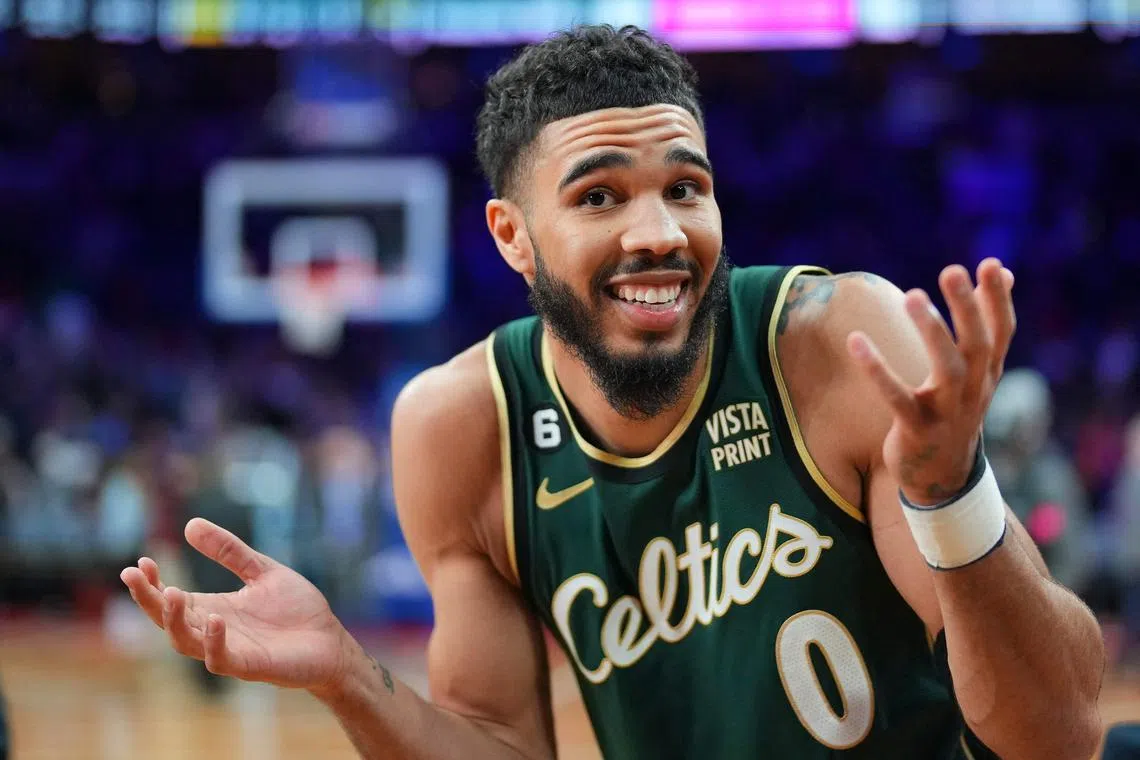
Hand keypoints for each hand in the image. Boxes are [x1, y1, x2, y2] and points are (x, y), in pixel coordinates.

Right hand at [121, 518, 351, 692]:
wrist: (330, 641)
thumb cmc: (296, 610)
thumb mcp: (261, 571)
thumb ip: (229, 552)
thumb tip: (190, 524)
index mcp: (212, 608)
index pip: (169, 598)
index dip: (151, 583)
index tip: (140, 562)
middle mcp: (213, 631)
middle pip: (167, 620)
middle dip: (148, 600)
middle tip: (134, 576)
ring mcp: (229, 650)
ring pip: (186, 642)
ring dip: (174, 620)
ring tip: (171, 592)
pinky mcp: (250, 666)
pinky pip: (221, 660)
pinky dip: (214, 642)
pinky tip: (215, 619)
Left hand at [846, 258, 1015, 504]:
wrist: (943, 480)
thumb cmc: (956, 412)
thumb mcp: (978, 373)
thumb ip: (987, 322)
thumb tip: (1004, 271)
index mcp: (988, 375)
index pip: (1001, 332)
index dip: (997, 300)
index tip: (988, 264)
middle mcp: (974, 392)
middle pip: (978, 346)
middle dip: (967, 308)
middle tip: (953, 270)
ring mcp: (947, 413)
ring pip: (948, 369)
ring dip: (932, 331)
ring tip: (912, 294)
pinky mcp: (917, 430)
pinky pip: (896, 398)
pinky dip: (877, 370)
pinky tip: (855, 340)